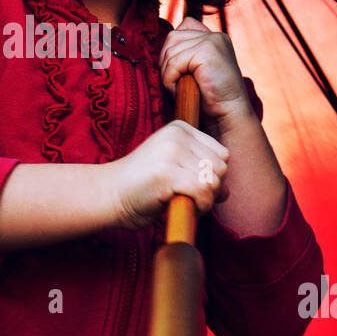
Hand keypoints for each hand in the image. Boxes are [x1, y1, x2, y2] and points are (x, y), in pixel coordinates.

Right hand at [102, 120, 228, 231]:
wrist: (108, 195)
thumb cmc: (141, 188)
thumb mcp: (175, 173)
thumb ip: (201, 177)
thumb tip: (228, 192)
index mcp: (180, 129)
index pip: (221, 153)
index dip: (213, 176)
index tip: (194, 187)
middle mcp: (177, 135)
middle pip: (221, 166)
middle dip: (212, 189)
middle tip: (190, 198)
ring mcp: (171, 152)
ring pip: (214, 180)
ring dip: (205, 200)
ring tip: (185, 202)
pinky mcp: (166, 172)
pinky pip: (203, 192)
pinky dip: (200, 206)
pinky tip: (182, 206)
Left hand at [159, 17, 251, 132]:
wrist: (228, 116)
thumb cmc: (210, 99)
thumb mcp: (197, 71)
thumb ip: (186, 54)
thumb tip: (161, 50)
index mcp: (215, 38)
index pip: (184, 26)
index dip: (174, 48)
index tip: (178, 70)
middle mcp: (215, 36)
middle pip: (172, 37)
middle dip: (167, 61)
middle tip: (176, 82)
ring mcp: (212, 41)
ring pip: (171, 50)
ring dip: (168, 73)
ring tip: (181, 88)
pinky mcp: (207, 51)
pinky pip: (173, 62)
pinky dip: (170, 79)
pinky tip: (181, 90)